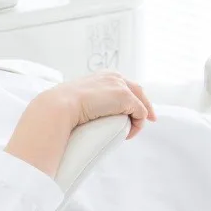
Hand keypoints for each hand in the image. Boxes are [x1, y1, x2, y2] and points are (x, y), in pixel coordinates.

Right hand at [35, 71, 156, 138]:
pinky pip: (140, 114)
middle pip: (138, 90)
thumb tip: (88, 113)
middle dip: (145, 104)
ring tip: (131, 132)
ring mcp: (121, 85)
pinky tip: (128, 134)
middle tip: (149, 119)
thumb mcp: (79, 99)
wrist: (61, 106)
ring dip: (140, 118)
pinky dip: (137, 125)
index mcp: (103, 75)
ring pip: (141, 103)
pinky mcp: (125, 98)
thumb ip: (89, 101)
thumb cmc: (63, 106)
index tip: (134, 111)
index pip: (124, 84)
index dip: (133, 98)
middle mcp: (114, 76)